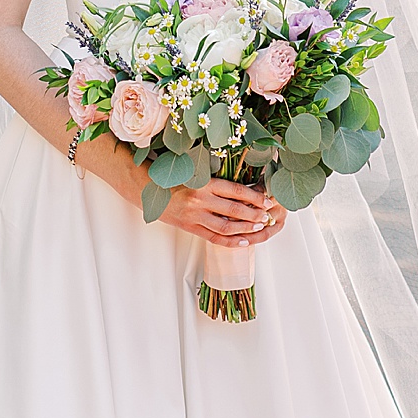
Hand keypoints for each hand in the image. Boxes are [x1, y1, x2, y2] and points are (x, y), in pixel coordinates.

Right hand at [159, 175, 286, 245]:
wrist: (150, 190)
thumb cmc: (176, 180)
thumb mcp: (198, 175)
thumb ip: (218, 183)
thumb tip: (247, 190)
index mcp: (205, 183)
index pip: (236, 191)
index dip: (255, 197)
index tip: (267, 200)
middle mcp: (201, 199)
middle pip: (234, 210)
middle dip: (254, 214)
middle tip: (267, 216)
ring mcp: (195, 216)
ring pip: (226, 226)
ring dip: (245, 228)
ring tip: (258, 227)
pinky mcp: (190, 228)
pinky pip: (214, 237)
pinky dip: (231, 241)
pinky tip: (244, 242)